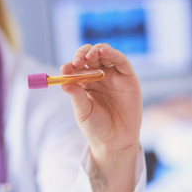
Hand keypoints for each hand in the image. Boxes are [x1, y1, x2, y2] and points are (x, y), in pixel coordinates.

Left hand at [61, 43, 142, 191]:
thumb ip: (76, 97)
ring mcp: (113, 75)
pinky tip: (103, 52)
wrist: (116, 141)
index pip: (76, 67)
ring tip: (89, 56)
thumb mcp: (83, 112)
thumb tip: (63, 83)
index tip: (64, 70)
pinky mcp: (128, 77)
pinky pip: (120, 60)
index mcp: (84, 83)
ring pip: (104, 54)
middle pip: (89, 56)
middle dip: (82, 55)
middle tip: (77, 63)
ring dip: (96, 50)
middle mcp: (99, 76)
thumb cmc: (97, 127)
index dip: (70, 66)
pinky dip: (112, 53)